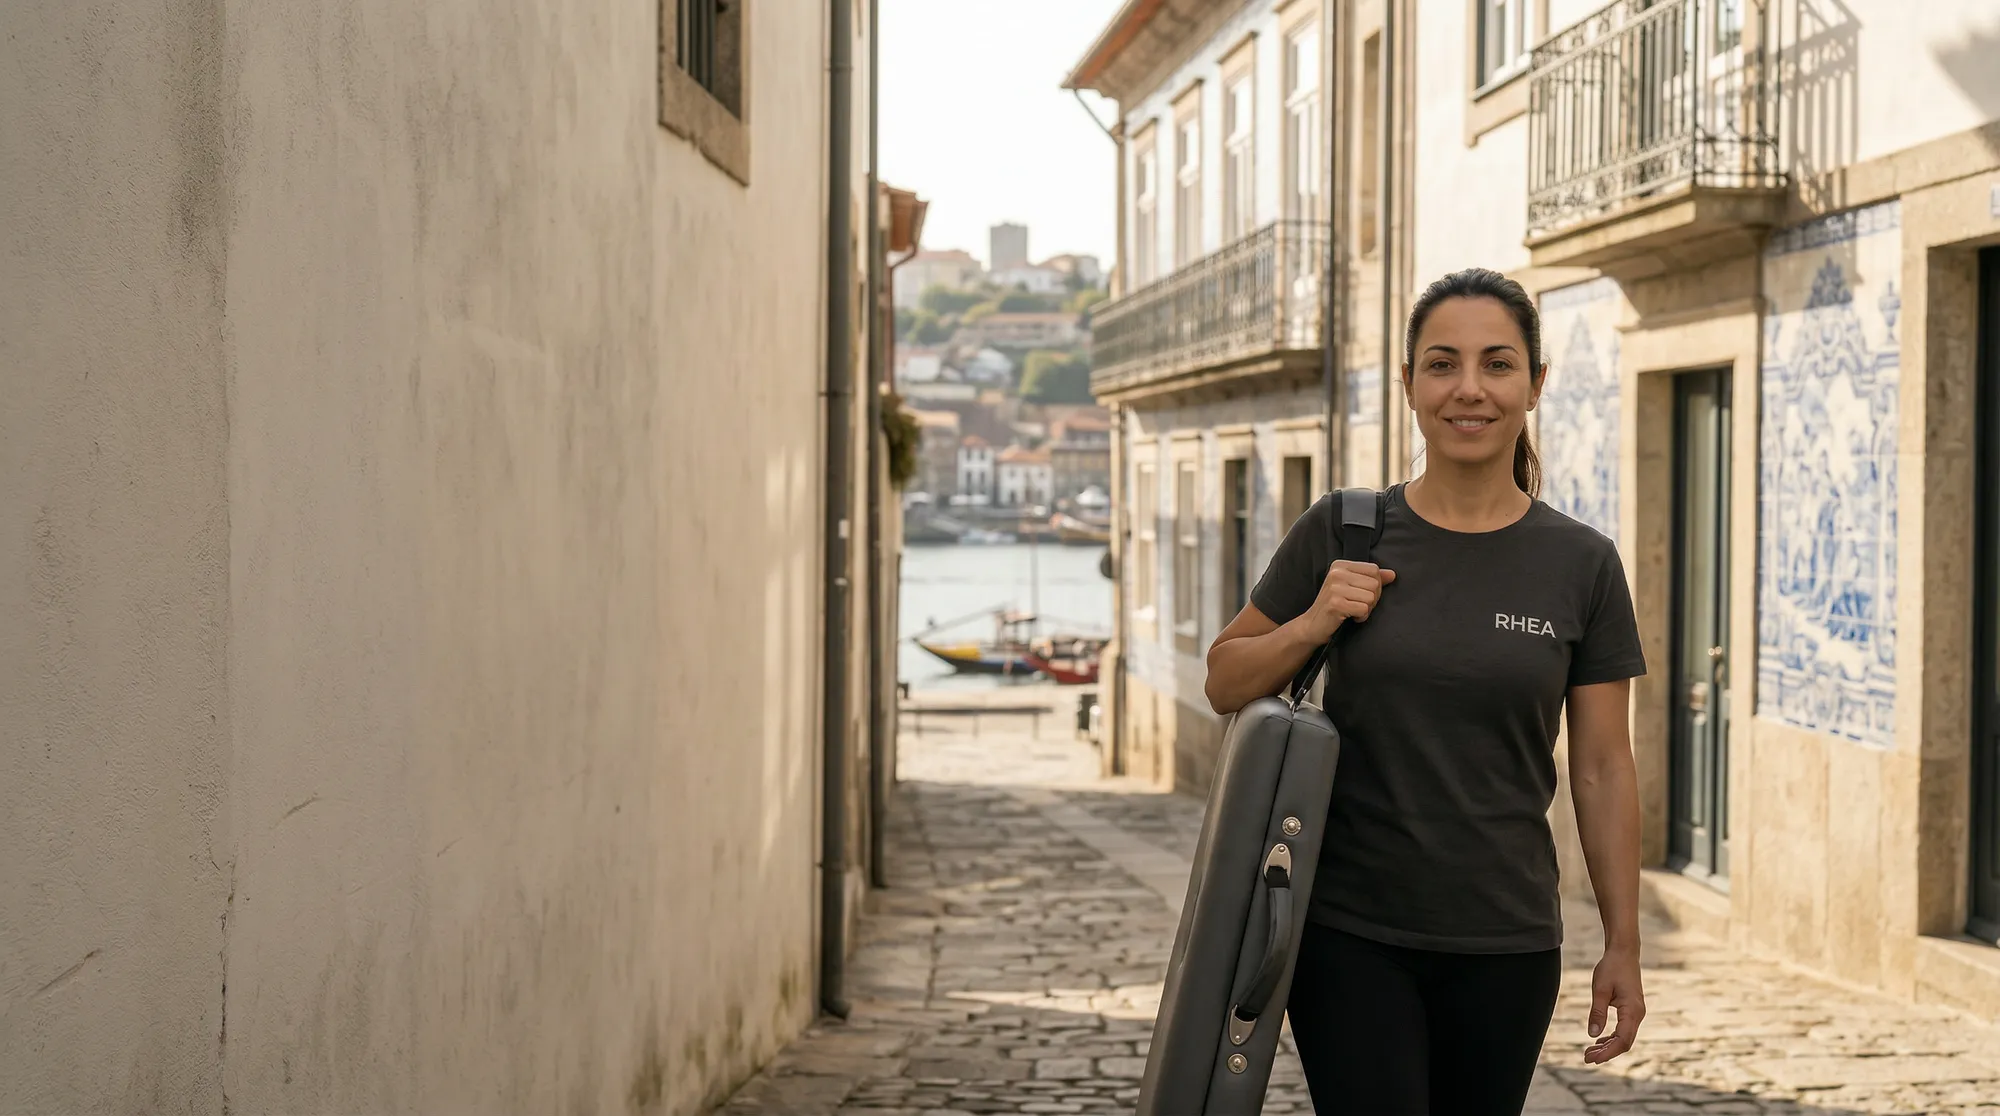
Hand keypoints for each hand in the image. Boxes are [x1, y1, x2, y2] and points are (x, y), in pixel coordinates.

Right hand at [1296, 560, 1395, 643]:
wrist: (1312, 626)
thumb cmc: (1334, 606)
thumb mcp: (1351, 587)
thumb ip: (1371, 579)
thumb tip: (1392, 574)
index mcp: (1340, 565)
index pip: (1374, 570)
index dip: (1374, 586)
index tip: (1361, 595)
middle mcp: (1336, 573)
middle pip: (1375, 584)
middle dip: (1371, 599)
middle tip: (1356, 605)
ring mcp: (1335, 588)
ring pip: (1371, 597)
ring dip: (1366, 609)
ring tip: (1352, 611)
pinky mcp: (1336, 603)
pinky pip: (1364, 609)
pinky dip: (1360, 617)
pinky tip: (1349, 617)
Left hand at [1584, 945, 1644, 1063]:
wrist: (1624, 953)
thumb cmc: (1612, 968)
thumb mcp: (1600, 990)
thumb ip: (1597, 1012)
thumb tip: (1592, 1034)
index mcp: (1633, 1011)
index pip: (1622, 1040)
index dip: (1608, 1052)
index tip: (1592, 1059)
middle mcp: (1638, 1014)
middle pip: (1624, 1042)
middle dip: (1606, 1052)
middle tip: (1586, 1058)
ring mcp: (1636, 1013)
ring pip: (1624, 1037)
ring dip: (1607, 1046)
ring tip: (1589, 1051)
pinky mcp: (1631, 1010)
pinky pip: (1623, 1029)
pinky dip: (1611, 1037)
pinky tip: (1598, 1040)